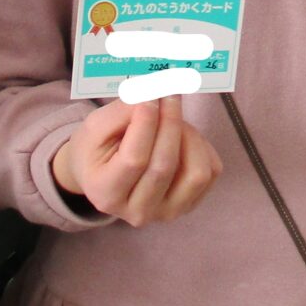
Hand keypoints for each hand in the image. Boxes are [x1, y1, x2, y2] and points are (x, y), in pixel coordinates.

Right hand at [50, 95, 221, 226]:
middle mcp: (137, 212)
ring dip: (189, 136)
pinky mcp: (190, 204)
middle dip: (170, 121)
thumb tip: (155, 95)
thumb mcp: (96, 126)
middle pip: (165, 165)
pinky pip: (210, 171)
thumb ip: (122, 111)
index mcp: (106, 194)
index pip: (134, 159)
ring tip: (174, 118)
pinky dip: (201, 146)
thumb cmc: (96, 149)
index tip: (151, 95)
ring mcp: (166, 213)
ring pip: (196, 173)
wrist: (104, 175)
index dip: (146, 123)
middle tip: (169, 93)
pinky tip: (182, 135)